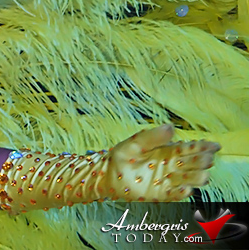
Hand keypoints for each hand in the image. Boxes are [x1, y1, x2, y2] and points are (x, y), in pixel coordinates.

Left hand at [104, 124, 219, 201]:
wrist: (108, 174)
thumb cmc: (123, 156)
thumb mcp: (136, 143)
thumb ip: (153, 137)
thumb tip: (171, 127)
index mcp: (169, 151)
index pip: (189, 149)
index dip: (203, 147)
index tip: (214, 146)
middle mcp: (173, 166)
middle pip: (192, 163)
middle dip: (201, 161)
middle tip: (208, 159)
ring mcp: (168, 180)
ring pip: (188, 179)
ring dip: (196, 178)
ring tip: (204, 176)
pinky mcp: (161, 193)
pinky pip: (174, 194)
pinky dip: (181, 193)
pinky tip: (186, 189)